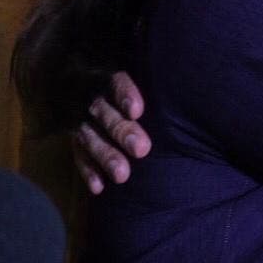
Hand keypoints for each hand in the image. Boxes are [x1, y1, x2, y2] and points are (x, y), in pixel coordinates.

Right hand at [72, 72, 150, 193]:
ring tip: (123, 175)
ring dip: (106, 156)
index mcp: (106, 78)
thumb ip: (152, 84)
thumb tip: (189, 87)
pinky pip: (78, 156)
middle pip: (104, 113)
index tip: (137, 111)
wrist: (76, 85)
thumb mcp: (132, 75)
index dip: (124, 95)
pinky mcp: (74, 141)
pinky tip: (99, 187)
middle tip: (142, 149)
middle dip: (121, 131)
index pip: (115, 82)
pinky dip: (88, 172)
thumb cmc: (122, 86)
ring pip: (90, 137)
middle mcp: (91, 99)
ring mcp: (79, 120)